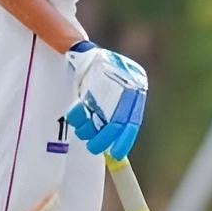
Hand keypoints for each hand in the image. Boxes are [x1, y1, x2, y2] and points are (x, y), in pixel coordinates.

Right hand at [66, 41, 147, 160]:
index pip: (131, 121)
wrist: (89, 55)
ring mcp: (106, 82)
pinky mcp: (87, 79)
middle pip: (115, 123)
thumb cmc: (107, 79)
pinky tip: (76, 117)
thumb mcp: (119, 95)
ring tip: (83, 131)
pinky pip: (80, 107)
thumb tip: (116, 150)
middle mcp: (124, 86)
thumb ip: (119, 116)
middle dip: (103, 140)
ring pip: (95, 117)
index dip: (124, 140)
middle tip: (94, 149)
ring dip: (86, 130)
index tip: (117, 155)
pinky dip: (76, 116)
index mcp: (135, 91)